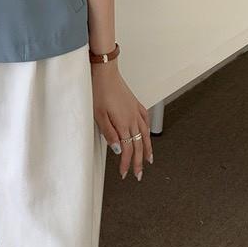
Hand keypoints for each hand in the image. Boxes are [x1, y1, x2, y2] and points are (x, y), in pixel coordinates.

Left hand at [91, 62, 153, 180]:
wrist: (104, 72)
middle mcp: (133, 118)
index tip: (125, 173)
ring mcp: (135, 110)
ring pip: (145, 134)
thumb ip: (109, 133)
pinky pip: (145, 119)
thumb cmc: (99, 91)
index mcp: (124, 123)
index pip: (128, 149)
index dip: (127, 163)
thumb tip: (119, 150)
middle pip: (139, 145)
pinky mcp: (134, 103)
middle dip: (139, 162)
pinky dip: (148, 129)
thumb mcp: (99, 115)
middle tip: (138, 174)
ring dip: (147, 149)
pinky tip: (148, 133)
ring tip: (148, 160)